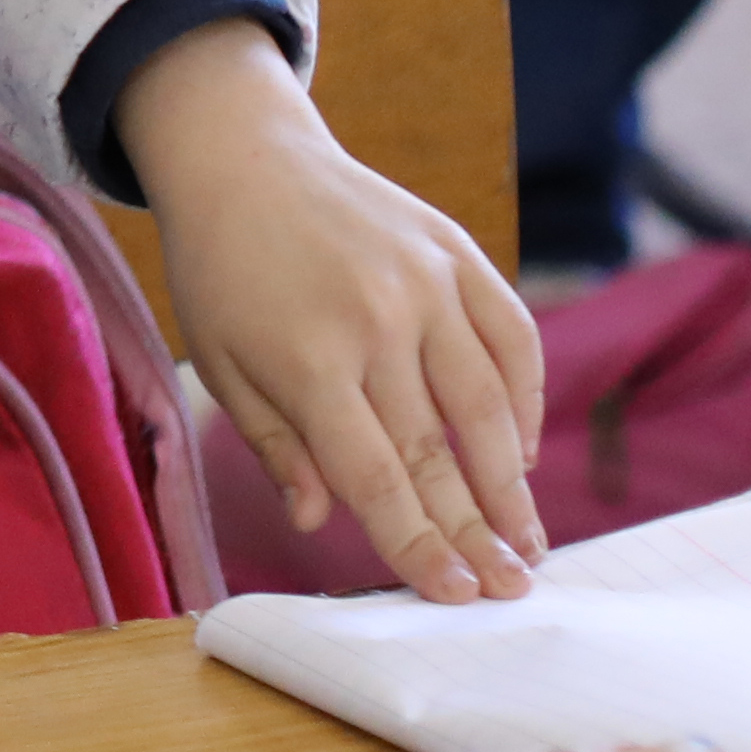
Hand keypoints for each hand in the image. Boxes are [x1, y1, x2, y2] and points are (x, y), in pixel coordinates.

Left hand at [124, 23, 549, 603]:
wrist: (245, 156)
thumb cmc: (222, 272)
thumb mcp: (222, 361)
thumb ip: (278, 444)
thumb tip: (319, 521)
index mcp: (308, 358)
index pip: (375, 474)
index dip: (416, 541)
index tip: (454, 595)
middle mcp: (377, 322)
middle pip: (439, 450)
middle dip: (478, 531)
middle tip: (511, 590)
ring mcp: (427, 284)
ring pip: (489, 403)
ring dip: (513, 481)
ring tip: (529, 541)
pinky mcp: (459, 254)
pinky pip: (514, 339)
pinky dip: (526, 400)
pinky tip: (522, 453)